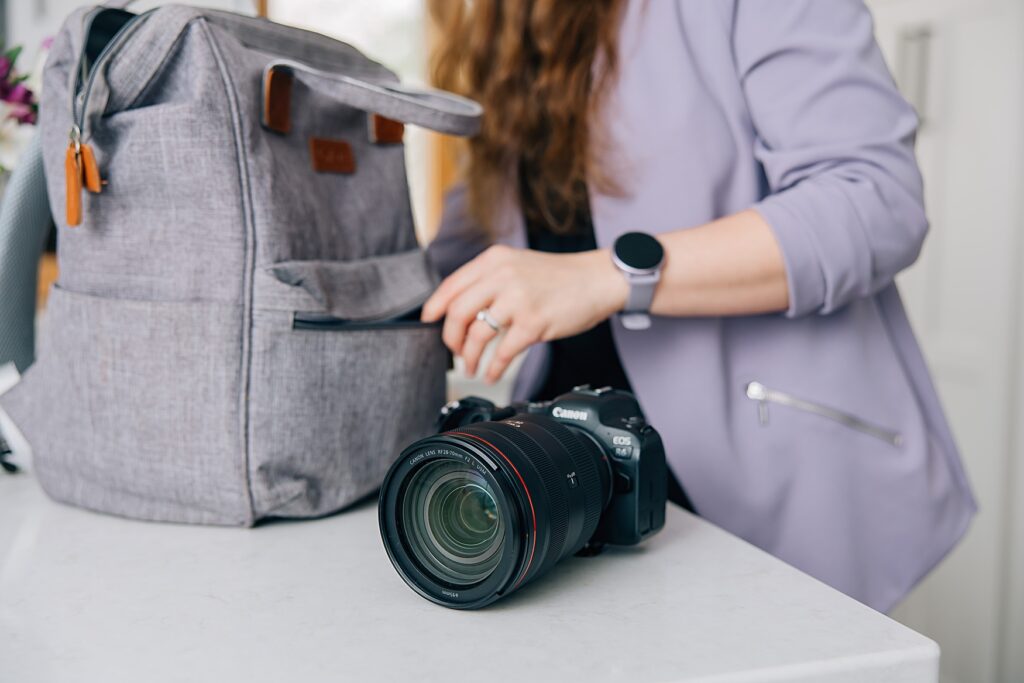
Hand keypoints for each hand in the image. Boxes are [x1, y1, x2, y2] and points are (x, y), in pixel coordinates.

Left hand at [421, 245, 627, 382]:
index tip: (428, 321)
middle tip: (454, 351)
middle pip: (458, 312)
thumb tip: (461, 307)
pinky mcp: (533, 323)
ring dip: (469, 357)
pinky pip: (502, 353)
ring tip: (470, 367)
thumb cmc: (560, 277)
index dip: (435, 307)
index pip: (452, 285)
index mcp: (494, 260)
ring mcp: (518, 300)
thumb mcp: (518, 264)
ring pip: (477, 335)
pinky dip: (493, 368)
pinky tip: (491, 374)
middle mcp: (503, 277)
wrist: (597, 279)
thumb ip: (490, 280)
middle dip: (451, 338)